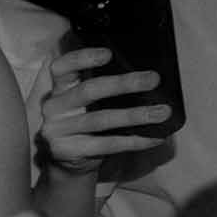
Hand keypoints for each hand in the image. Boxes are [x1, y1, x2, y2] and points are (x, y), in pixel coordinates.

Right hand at [38, 46, 169, 172]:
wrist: (66, 162)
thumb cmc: (84, 124)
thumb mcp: (83, 103)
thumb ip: (100, 88)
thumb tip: (145, 77)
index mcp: (58, 89)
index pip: (62, 67)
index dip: (82, 59)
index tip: (109, 54)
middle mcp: (53, 108)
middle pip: (88, 91)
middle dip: (123, 84)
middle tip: (153, 79)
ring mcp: (57, 131)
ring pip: (100, 119)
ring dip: (135, 115)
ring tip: (162, 113)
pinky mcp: (67, 150)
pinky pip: (106, 144)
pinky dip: (134, 141)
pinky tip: (154, 137)